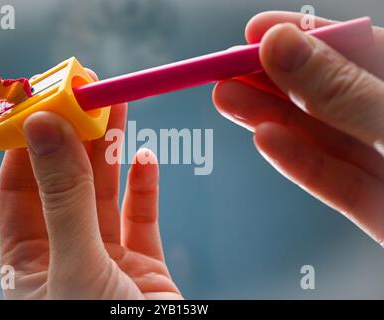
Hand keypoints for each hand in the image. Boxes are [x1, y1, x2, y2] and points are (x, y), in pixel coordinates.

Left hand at [0, 70, 181, 298]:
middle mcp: (64, 254)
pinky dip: (144, 186)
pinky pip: (142, 217)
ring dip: (110, 149)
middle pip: (65, 181)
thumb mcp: (74, 263)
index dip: (28, 143)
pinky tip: (144, 157)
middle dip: (75, 135)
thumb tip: (41, 128)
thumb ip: (61, 197)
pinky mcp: (144, 264)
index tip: (42, 103)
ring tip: (116, 106)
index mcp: (27, 262)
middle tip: (86, 91)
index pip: (18, 188)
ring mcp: (105, 257)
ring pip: (105, 192)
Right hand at [213, 11, 383, 245]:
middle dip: (272, 81)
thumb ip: (343, 89)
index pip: (354, 51)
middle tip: (223, 72)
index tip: (255, 30)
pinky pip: (335, 181)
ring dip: (272, 118)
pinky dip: (297, 162)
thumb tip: (279, 45)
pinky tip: (263, 140)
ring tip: (225, 100)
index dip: (302, 37)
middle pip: (329, 95)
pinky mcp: (383, 209)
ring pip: (325, 137)